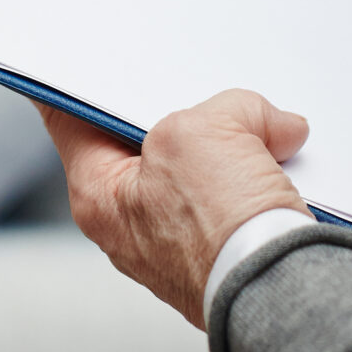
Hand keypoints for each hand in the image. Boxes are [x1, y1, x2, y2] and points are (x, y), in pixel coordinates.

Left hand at [40, 90, 310, 327]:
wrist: (280, 290)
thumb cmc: (220, 227)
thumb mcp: (206, 131)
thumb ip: (228, 109)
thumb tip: (271, 126)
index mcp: (99, 196)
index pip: (71, 122)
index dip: (78, 84)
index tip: (81, 61)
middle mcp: (129, 226)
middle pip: (145, 144)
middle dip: (180, 113)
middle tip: (201, 88)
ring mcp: (176, 244)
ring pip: (197, 172)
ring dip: (230, 147)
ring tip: (258, 130)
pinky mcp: (222, 255)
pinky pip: (232, 202)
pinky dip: (255, 180)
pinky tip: (280, 165)